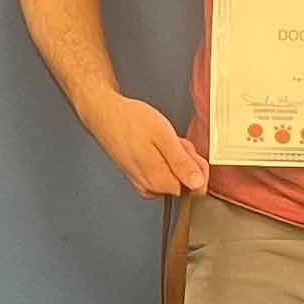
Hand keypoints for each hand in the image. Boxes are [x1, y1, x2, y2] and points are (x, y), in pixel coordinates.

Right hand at [86, 94, 208, 199]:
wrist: (105, 114)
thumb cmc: (130, 122)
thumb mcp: (164, 137)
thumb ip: (183, 164)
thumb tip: (197, 184)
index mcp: (159, 181)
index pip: (196, 188)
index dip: (196, 165)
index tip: (186, 149)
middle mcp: (150, 188)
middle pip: (185, 182)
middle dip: (186, 160)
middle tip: (172, 140)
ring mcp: (143, 184)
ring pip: (174, 175)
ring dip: (175, 157)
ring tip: (160, 140)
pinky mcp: (138, 177)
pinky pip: (162, 172)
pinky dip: (164, 158)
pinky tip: (154, 144)